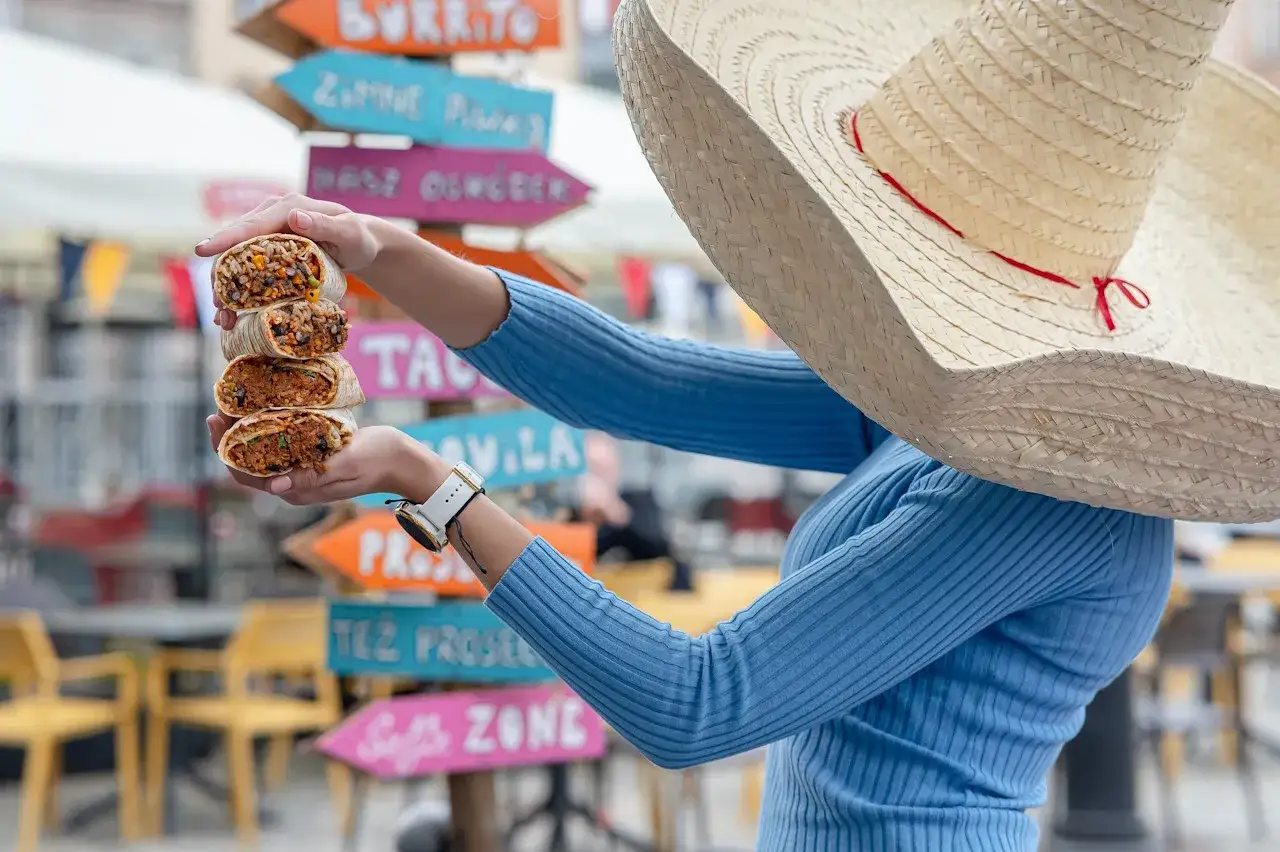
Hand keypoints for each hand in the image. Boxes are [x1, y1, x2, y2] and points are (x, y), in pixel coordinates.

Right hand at [195, 193, 383, 331]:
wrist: (360, 244)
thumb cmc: (358, 237)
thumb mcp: (349, 233)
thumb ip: (327, 226)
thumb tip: (295, 218)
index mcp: (287, 208)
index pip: (251, 225)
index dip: (225, 239)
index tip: (202, 250)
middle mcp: (271, 216)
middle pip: (235, 246)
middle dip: (222, 277)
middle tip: (219, 309)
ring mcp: (266, 233)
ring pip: (236, 260)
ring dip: (227, 289)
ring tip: (225, 319)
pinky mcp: (267, 250)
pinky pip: (246, 268)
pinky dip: (238, 291)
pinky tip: (234, 314)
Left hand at [207, 416, 446, 505]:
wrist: (402, 460)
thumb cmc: (378, 461)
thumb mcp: (345, 464)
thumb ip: (312, 475)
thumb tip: (275, 487)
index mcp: (296, 491)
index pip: (246, 475)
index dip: (225, 449)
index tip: (217, 420)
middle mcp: (292, 483)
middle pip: (248, 461)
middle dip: (229, 434)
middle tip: (222, 401)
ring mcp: (301, 470)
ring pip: (261, 450)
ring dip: (245, 427)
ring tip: (237, 399)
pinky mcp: (310, 456)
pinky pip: (279, 442)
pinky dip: (266, 424)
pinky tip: (264, 403)